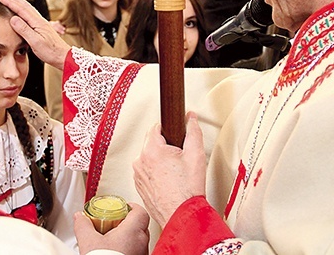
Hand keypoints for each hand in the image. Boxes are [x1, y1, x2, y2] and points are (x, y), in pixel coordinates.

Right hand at [0, 0, 70, 69]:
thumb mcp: (35, 42)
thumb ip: (24, 30)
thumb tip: (13, 18)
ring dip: (19, 2)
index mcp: (37, 22)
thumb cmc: (50, 51)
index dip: (10, 2)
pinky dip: (24, 9)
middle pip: (25, 6)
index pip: (21, 9)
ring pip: (28, 9)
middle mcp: (40, 20)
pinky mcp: (42, 27)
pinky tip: (22, 11)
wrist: (63, 56)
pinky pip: (30, 14)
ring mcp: (41, 23)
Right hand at [74, 202, 149, 254]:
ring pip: (140, 240)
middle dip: (129, 221)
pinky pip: (137, 252)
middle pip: (141, 225)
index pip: (140, 212)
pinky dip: (129, 249)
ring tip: (114, 239)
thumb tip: (79, 217)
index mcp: (133, 231)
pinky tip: (117, 253)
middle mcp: (142, 243)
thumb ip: (83, 225)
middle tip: (116, 221)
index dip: (132, 206)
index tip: (124, 206)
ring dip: (129, 237)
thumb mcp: (88, 241)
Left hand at [133, 112, 205, 227]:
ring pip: (148, 158)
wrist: (182, 215)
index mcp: (151, 150)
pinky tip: (168, 181)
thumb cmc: (187, 190)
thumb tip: (190, 118)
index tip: (176, 135)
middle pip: (152, 143)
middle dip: (165, 147)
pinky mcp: (139, 186)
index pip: (155, 127)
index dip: (168, 129)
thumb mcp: (196, 154)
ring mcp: (138, 175)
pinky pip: (146, 172)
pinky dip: (155, 173)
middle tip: (179, 158)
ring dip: (159, 160)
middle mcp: (140, 161)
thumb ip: (193, 131)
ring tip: (175, 172)